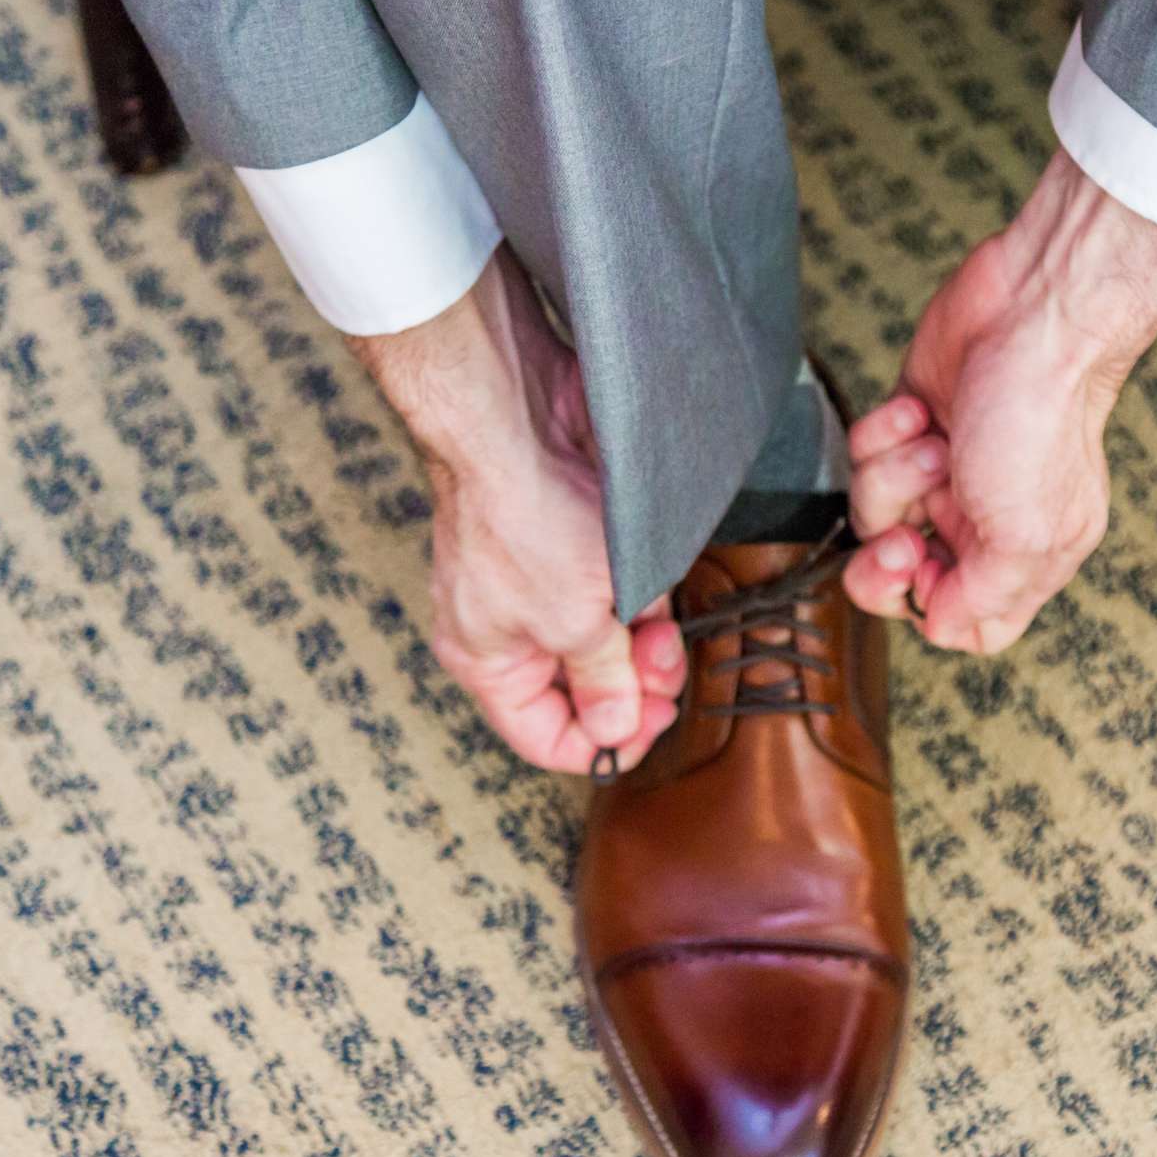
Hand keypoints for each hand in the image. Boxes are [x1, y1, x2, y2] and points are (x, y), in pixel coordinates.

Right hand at [349, 248, 684, 772]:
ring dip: (647, 632)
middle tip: (669, 664)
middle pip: (586, 686)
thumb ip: (603, 681)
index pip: (544, 736)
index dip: (603, 744)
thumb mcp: (574, 621)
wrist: (519, 412)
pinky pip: (620, 585)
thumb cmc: (524, 516)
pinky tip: (659, 575)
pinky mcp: (576, 539)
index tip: (653, 724)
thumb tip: (615, 732)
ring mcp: (543, 579)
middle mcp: (509, 625)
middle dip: (636, 681)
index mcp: (487, 660)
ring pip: (611, 635)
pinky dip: (645, 588)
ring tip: (661, 611)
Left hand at [845, 150, 1156, 652]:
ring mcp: (943, 472)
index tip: (922, 572)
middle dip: (885, 558)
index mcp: (1024, 557)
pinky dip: (883, 433)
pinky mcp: (911, 425)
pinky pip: (865, 454)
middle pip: (902, 573)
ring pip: (876, 511)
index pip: (965, 625)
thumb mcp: (1027, 536)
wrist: (1034, 311)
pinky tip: (919, 411)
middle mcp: (981, 520)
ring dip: (895, 477)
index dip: (927, 607)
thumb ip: (985, 600)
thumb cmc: (1041, 417)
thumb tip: (943, 626)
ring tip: (934, 443)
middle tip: (901, 533)